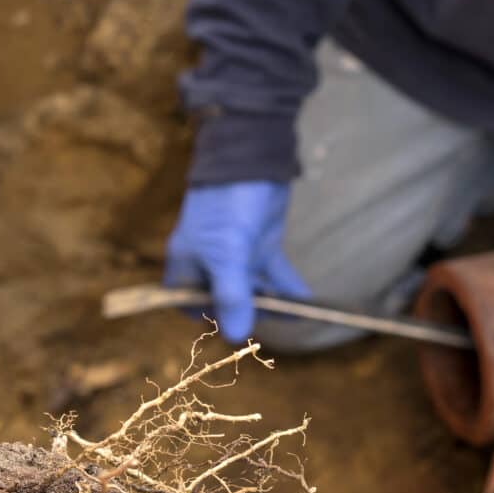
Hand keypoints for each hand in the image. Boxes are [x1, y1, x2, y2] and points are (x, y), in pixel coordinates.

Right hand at [163, 181, 310, 341]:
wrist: (253, 156)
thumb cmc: (229, 203)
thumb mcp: (228, 252)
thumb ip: (232, 294)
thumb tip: (236, 336)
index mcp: (187, 265)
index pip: (189, 304)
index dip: (210, 316)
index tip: (236, 321)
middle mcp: (209, 263)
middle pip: (226, 301)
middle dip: (249, 313)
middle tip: (276, 317)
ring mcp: (236, 255)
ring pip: (253, 290)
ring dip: (274, 304)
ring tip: (299, 316)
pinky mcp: (260, 245)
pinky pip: (274, 275)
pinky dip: (288, 288)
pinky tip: (306, 302)